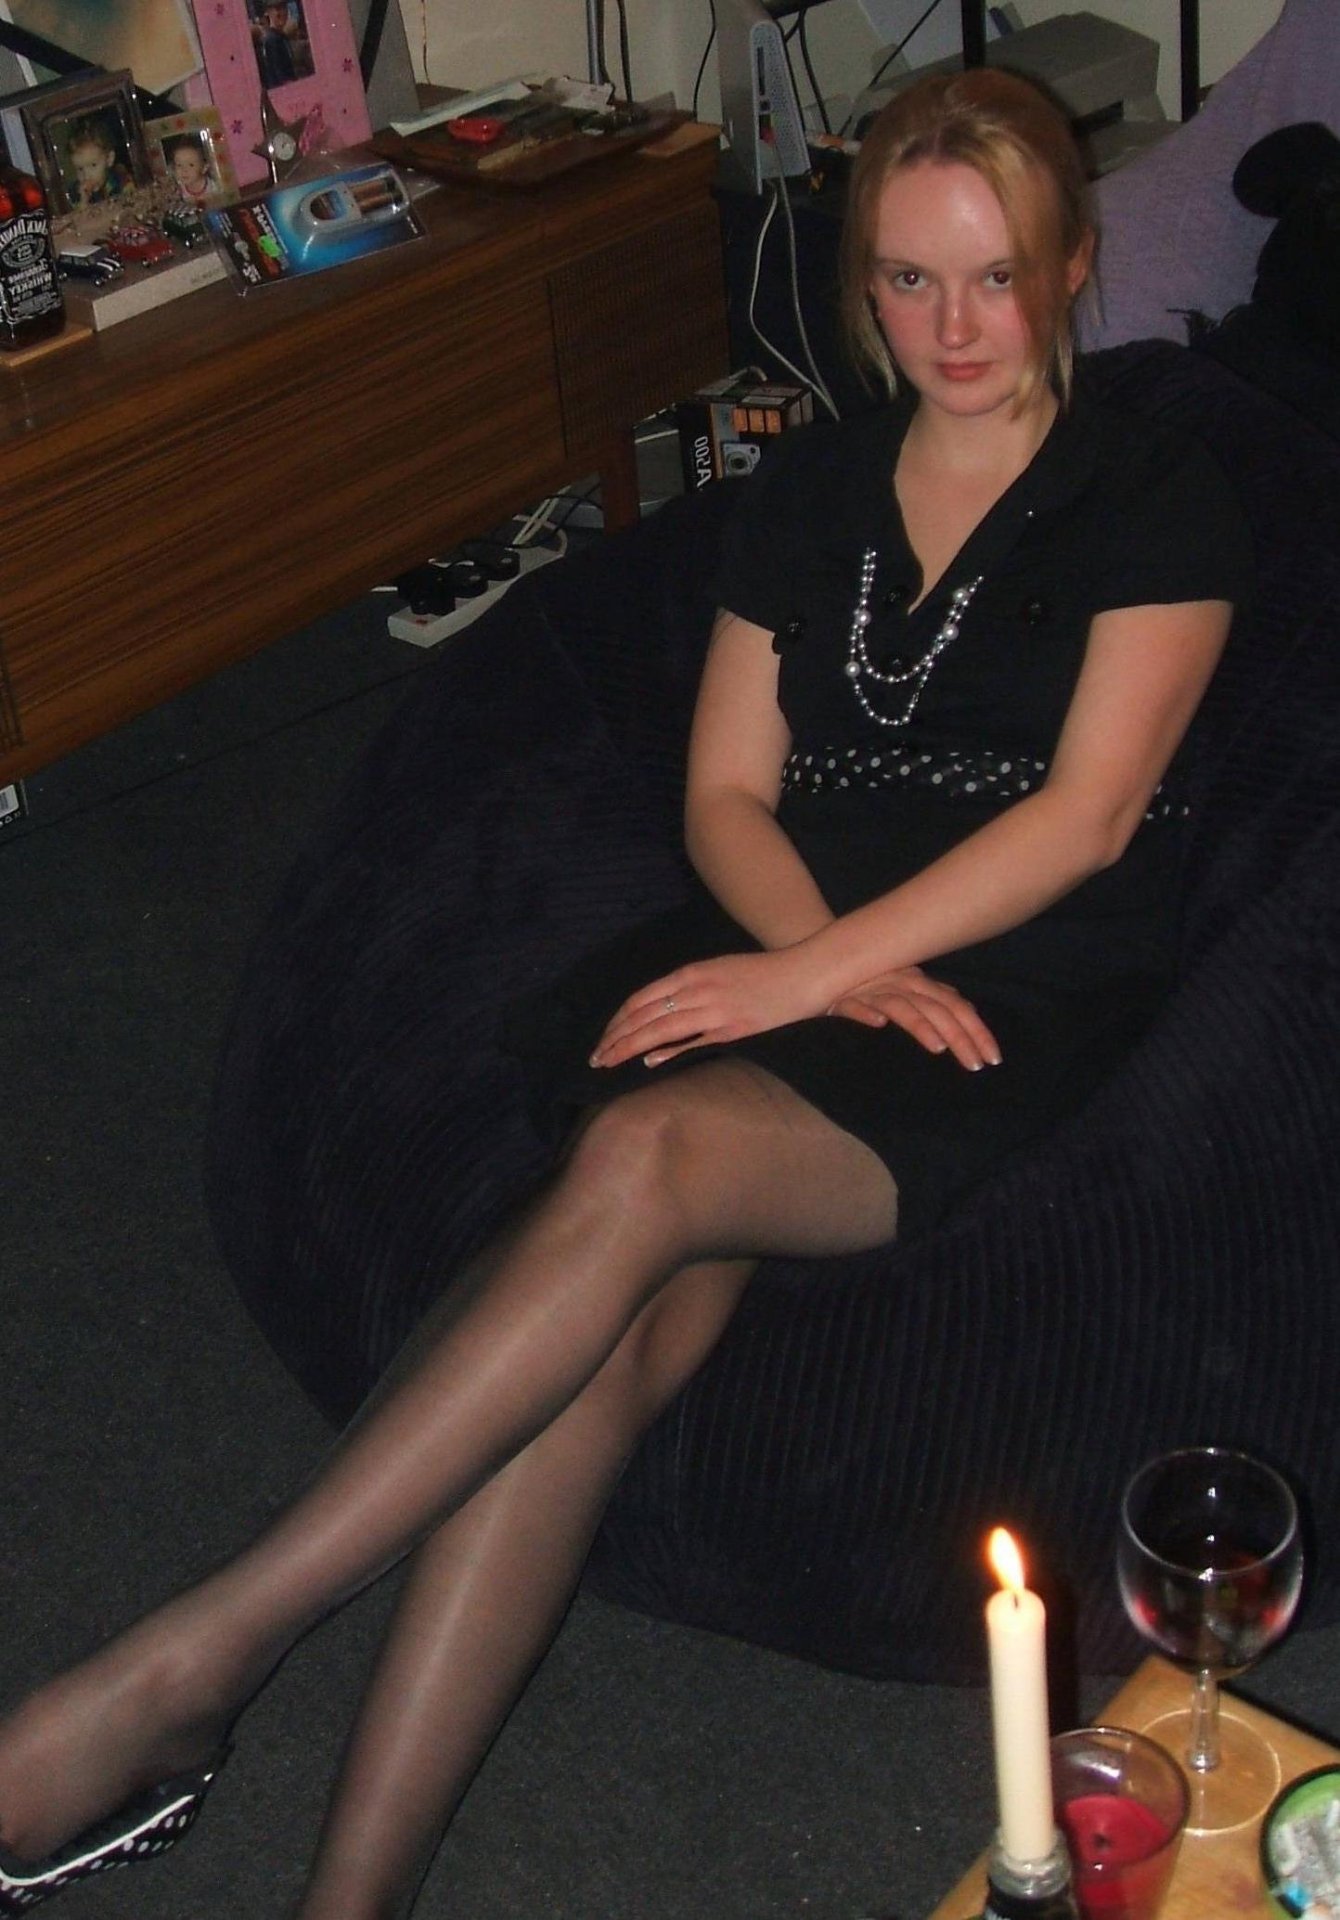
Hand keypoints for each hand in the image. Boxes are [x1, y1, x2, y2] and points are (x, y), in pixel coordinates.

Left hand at [590, 948, 825, 1069]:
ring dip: (630, 1048)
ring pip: (659, 1029)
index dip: (617, 1022)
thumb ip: (689, 988)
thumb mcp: (718, 970)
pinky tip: (648, 1061)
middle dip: (614, 1039)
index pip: (640, 999)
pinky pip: (692, 1041)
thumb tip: (660, 1011)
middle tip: (596, 1059)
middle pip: (643, 1016)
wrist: (802, 974)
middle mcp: (696, 989)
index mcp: (691, 973)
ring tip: (610, 1062)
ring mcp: (713, 1010)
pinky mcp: (732, 1029)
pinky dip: (668, 1051)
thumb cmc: (761, 973)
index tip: (603, 1039)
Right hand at [828, 966, 1000, 1070]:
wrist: (820, 970)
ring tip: (938, 1048)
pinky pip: (854, 1006)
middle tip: (976, 1065)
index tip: (994, 1058)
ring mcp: (871, 989)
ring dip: (920, 1025)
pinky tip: (879, 1026)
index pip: (956, 1006)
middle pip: (936, 1008)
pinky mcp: (841, 999)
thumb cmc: (869, 987)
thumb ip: (931, 999)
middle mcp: (899, 982)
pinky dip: (866, 1013)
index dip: (977, 1030)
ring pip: (901, 1006)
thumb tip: (964, 1008)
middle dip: (960, 1036)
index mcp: (918, 982)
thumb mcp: (905, 991)